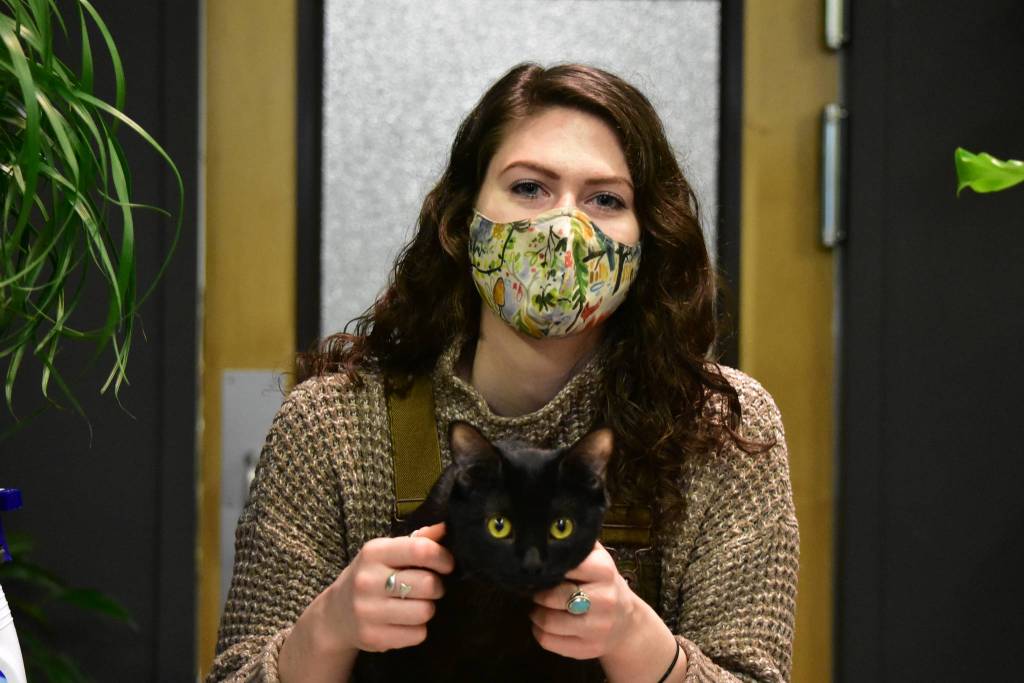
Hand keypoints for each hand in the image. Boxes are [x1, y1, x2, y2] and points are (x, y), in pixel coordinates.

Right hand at [324, 522, 453, 653]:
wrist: (335, 613)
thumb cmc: (371, 576)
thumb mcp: (386, 552)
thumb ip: (417, 540)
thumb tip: (445, 527)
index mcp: (374, 553)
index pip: (420, 550)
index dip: (442, 558)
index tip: (447, 564)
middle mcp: (368, 580)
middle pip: (428, 584)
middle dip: (437, 586)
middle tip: (430, 587)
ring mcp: (368, 611)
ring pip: (425, 611)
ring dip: (427, 608)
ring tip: (416, 604)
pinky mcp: (373, 637)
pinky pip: (417, 635)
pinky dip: (418, 629)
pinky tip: (405, 622)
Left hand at [528, 540, 638, 659]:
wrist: (627, 624)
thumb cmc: (604, 584)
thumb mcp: (598, 558)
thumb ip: (579, 544)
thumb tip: (549, 528)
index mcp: (604, 571)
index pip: (566, 564)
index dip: (548, 566)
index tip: (540, 567)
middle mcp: (604, 599)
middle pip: (553, 596)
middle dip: (538, 593)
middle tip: (535, 589)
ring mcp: (597, 628)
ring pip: (548, 621)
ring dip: (536, 614)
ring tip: (537, 607)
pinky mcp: (587, 649)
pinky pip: (548, 641)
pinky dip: (539, 631)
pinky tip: (543, 624)